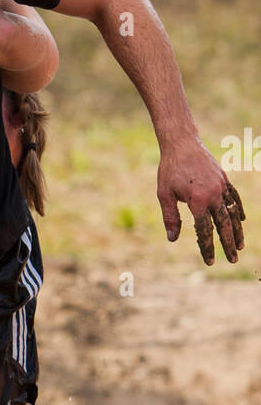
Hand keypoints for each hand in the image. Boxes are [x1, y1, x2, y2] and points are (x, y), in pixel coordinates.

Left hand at [157, 135, 245, 263]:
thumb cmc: (169, 169)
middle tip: (232, 259)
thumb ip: (170, 217)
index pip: (205, 230)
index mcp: (198, 201)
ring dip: (237, 231)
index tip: (210, 261)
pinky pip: (234, 198)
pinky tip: (240, 220)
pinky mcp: (224, 179)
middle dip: (228, 244)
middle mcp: (214, 195)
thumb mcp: (164, 194)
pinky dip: (237, 210)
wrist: (182, 143)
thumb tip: (173, 239)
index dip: (207, 247)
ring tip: (240, 246)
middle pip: (224, 225)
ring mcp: (221, 186)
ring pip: (232, 213)